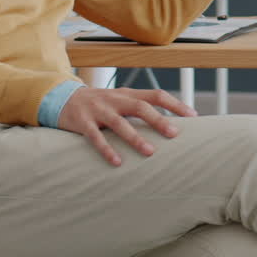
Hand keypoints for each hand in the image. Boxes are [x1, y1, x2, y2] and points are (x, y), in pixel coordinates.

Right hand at [56, 87, 196, 165]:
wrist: (62, 98)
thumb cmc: (100, 104)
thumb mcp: (121, 100)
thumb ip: (141, 108)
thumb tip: (171, 124)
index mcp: (128, 94)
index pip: (156, 95)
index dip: (175, 104)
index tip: (193, 116)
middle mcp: (115, 99)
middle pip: (140, 106)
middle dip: (159, 120)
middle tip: (175, 134)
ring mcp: (99, 110)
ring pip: (119, 123)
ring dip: (135, 138)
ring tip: (150, 152)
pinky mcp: (83, 122)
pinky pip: (96, 136)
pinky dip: (107, 149)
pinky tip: (117, 161)